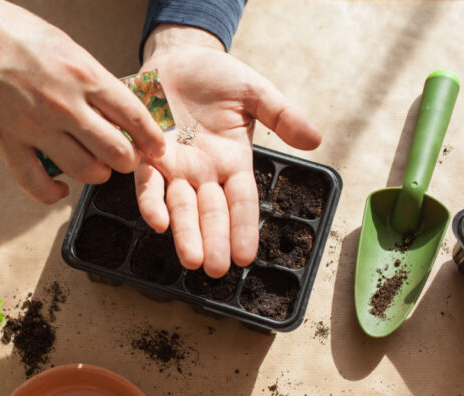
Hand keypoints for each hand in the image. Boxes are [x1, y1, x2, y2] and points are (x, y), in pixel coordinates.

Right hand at [0, 0, 165, 203]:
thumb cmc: (3, 29)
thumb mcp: (60, 43)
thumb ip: (87, 77)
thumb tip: (112, 104)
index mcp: (82, 73)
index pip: (134, 115)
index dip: (152, 138)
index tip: (156, 147)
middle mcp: (64, 104)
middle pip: (117, 151)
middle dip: (127, 159)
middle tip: (125, 158)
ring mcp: (34, 128)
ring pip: (85, 171)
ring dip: (96, 174)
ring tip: (95, 167)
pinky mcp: (5, 144)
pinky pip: (38, 186)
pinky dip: (54, 192)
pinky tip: (60, 187)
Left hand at [137, 26, 320, 276]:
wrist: (178, 56)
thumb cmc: (218, 76)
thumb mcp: (255, 92)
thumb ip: (282, 115)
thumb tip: (316, 139)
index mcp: (233, 162)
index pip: (241, 202)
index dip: (243, 229)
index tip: (246, 257)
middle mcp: (204, 172)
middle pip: (211, 212)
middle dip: (213, 241)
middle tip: (215, 270)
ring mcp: (175, 166)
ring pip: (180, 206)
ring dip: (185, 233)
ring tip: (191, 259)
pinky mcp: (147, 154)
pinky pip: (148, 182)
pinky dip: (151, 201)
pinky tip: (157, 221)